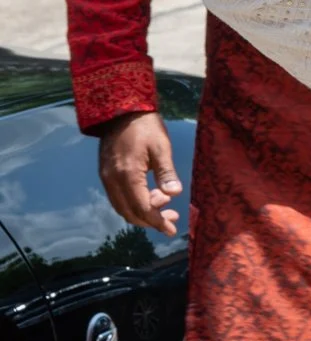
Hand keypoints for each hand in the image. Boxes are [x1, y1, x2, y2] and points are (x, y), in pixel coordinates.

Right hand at [96, 111, 181, 236]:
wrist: (121, 111)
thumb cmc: (146, 127)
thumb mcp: (161, 147)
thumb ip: (166, 173)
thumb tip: (174, 194)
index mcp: (127, 175)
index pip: (142, 208)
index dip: (157, 221)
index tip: (172, 229)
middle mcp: (113, 181)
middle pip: (130, 213)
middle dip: (151, 220)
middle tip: (173, 218)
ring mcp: (106, 178)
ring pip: (122, 208)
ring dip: (142, 213)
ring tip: (165, 208)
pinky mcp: (106, 174)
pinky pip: (118, 198)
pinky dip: (133, 204)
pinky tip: (149, 198)